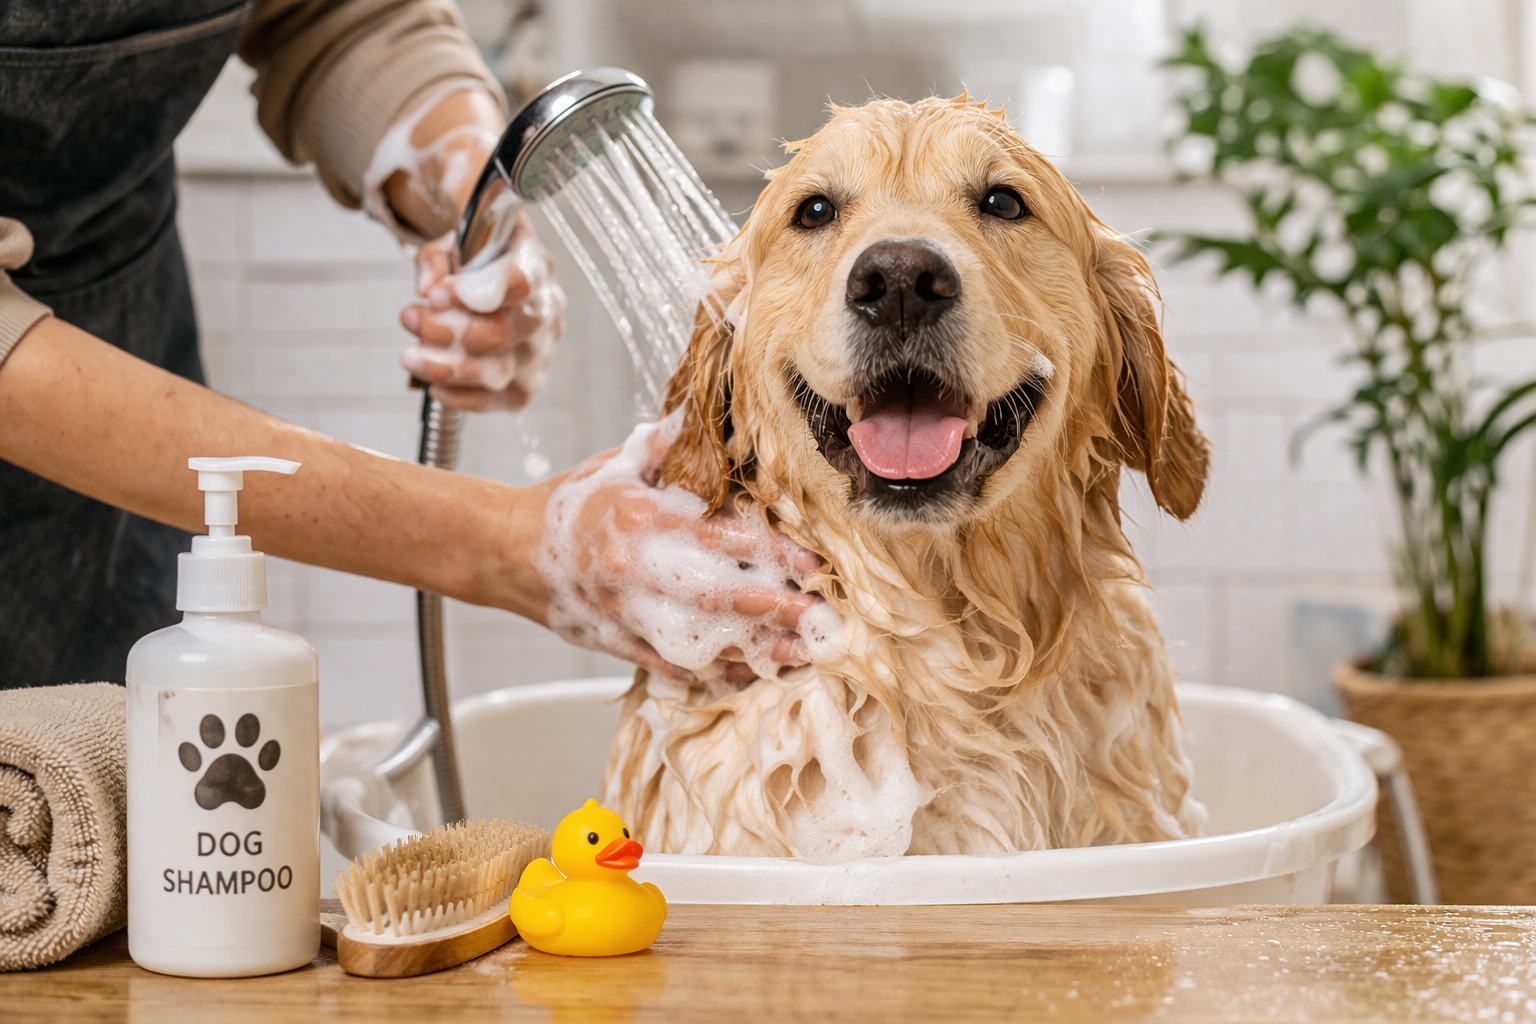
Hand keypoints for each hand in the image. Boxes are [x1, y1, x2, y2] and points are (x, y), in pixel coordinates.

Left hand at [399, 214, 565, 411]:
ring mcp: (542, 350)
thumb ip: (436, 258)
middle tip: (411, 319)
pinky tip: (435, 382)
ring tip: (412, 356)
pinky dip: (460, 395)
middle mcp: (547, 309)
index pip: (523, 279)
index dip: (480, 290)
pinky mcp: (529, 383)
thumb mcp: (452, 243)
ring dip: (447, 366)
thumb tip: (428, 287)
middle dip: (448, 330)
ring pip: (499, 371)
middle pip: (505, 331)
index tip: (438, 295)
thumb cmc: (477, 263)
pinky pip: (498, 399)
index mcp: (534, 263)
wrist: (493, 287)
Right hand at [536, 417, 838, 685]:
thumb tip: (708, 409)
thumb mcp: (619, 462)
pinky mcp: (616, 642)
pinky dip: (710, 673)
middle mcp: (636, 571)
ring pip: (700, 641)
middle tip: (822, 621)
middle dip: (775, 611)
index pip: (719, 538)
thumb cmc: (571, 505)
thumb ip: (669, 441)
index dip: (771, 553)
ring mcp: (626, 613)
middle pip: (718, 597)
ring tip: (799, 654)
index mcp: (642, 520)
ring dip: (754, 651)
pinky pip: (670, 665)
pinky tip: (747, 674)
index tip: (811, 565)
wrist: (506, 552)